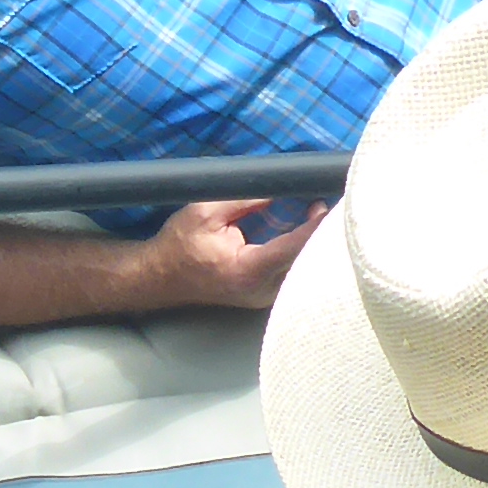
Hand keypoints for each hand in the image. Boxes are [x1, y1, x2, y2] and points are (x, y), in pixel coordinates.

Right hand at [148, 197, 324, 312]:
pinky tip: (303, 232)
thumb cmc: (179, 243)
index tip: (327, 205)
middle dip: (318, 233)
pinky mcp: (264, 295)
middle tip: (323, 203)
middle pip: (304, 261)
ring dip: (310, 243)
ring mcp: (264, 297)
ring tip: (316, 213)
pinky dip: (300, 252)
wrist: (160, 276)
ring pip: (301, 270)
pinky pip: (291, 273)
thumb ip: (245, 199)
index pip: (294, 247)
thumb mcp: (206, 211)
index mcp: (248, 270)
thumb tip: (279, 190)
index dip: (315, 227)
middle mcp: (261, 289)